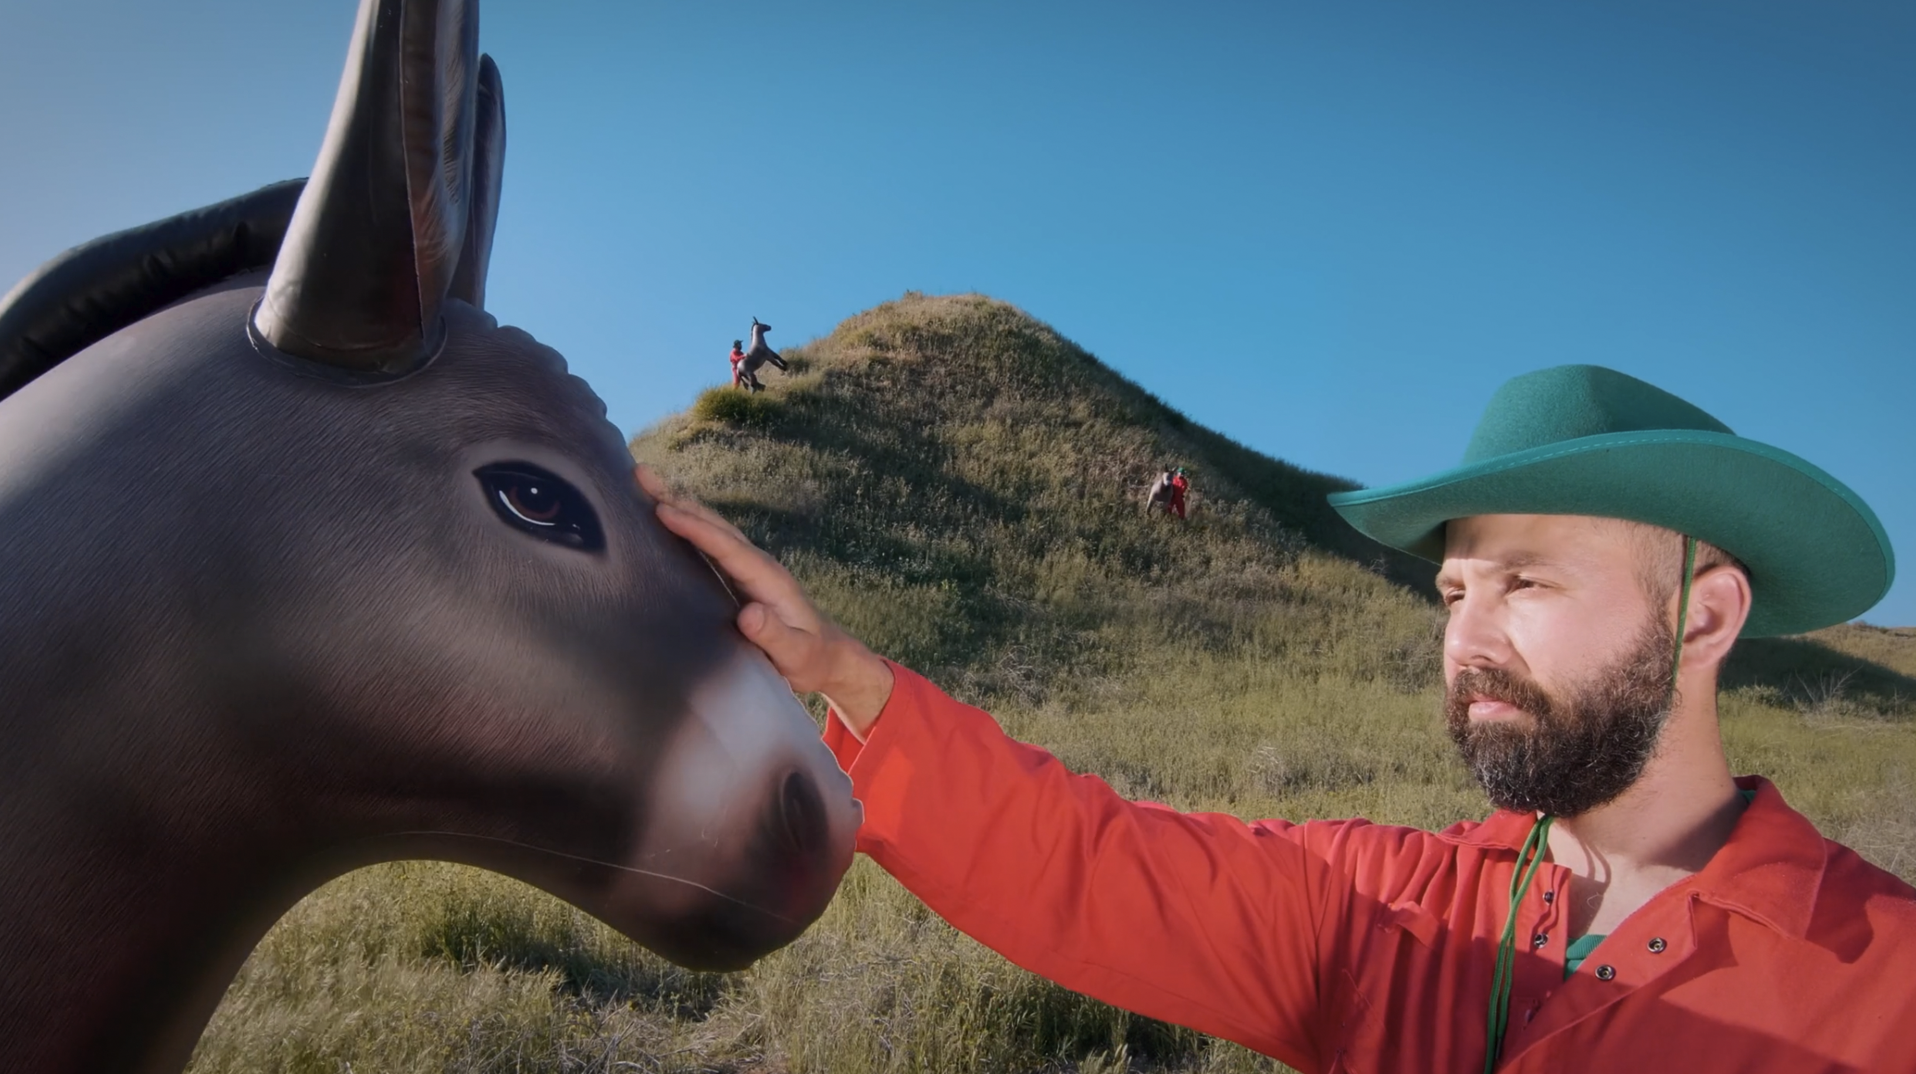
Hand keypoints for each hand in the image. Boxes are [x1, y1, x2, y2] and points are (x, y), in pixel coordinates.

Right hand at [636, 465, 894, 737]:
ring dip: (679, 504)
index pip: (727, 548)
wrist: (828, 657)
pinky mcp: (739, 577)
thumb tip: (749, 614)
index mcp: (768, 579)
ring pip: (711, 529)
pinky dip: (687, 524)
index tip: (663, 510)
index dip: (696, 529)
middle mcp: (757, 565)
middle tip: (641, 474)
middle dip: (679, 499)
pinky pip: (709, 544)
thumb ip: (776, 636)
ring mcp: (748, 568)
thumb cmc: (811, 660)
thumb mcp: (798, 655)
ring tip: (645, 481)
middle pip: (715, 525)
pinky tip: (665, 516)